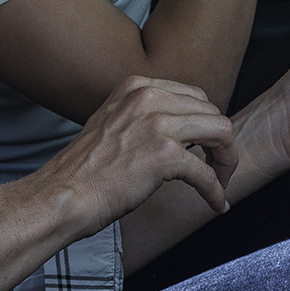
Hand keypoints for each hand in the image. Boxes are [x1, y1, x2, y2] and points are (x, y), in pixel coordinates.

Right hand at [22, 76, 236, 237]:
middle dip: (220, 141)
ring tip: (222, 181)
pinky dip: (216, 191)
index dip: (205, 123)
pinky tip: (216, 203)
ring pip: (221, 132)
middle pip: (211, 111)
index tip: (205, 146)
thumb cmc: (85, 170)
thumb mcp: (114, 122)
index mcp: (137, 86)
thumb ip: (146, 117)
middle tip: (217, 167)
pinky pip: (207, 173)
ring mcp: (157, 124)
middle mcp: (148, 98)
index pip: (194, 95)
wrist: (63, 195)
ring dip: (227, 161)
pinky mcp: (164, 155)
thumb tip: (186, 129)